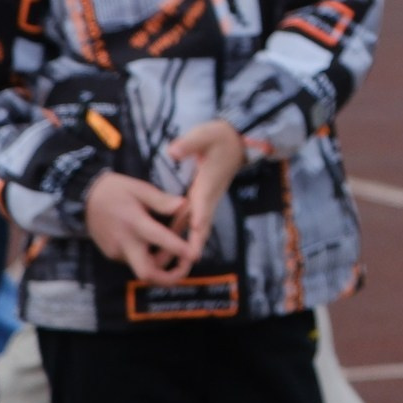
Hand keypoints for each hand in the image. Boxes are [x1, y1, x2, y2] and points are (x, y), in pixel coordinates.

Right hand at [84, 171, 193, 281]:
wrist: (83, 199)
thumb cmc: (115, 190)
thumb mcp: (139, 188)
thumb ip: (162, 200)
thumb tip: (184, 205)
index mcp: (133, 223)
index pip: (158, 240)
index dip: (178, 249)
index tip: (194, 255)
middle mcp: (124, 243)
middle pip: (147, 273)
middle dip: (169, 277)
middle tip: (187, 265)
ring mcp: (117, 252)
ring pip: (143, 268)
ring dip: (163, 263)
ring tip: (177, 244)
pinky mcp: (113, 255)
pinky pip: (135, 261)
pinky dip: (151, 257)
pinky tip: (161, 242)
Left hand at [166, 118, 245, 266]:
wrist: (236, 140)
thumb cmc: (220, 137)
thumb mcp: (206, 134)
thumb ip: (190, 143)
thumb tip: (174, 151)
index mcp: (209, 182)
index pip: (205, 202)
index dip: (200, 216)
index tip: (195, 231)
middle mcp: (208, 196)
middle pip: (201, 226)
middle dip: (193, 246)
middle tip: (183, 266)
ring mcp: (204, 200)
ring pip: (194, 229)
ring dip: (184, 247)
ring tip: (170, 268)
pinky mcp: (199, 200)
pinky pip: (188, 223)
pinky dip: (179, 237)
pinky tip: (166, 249)